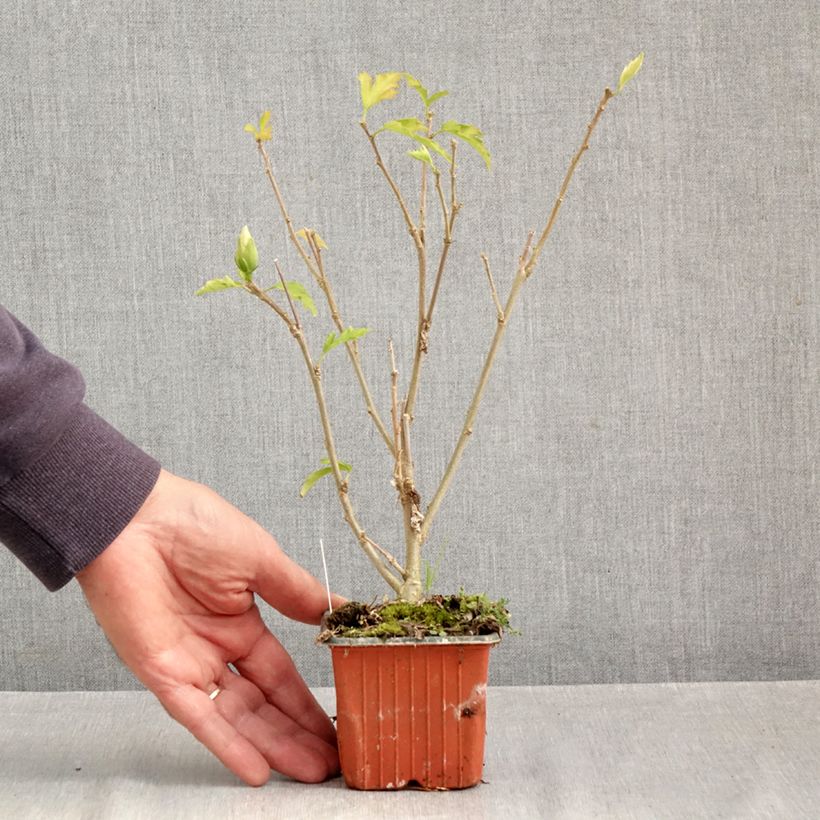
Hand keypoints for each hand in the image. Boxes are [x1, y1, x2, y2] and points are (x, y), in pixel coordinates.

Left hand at [76, 468, 344, 785]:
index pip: (281, 674)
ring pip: (238, 716)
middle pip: (264, 703)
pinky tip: (257, 769)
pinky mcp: (162, 673)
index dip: (308, 700)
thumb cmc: (195, 525)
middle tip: (335, 762)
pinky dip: (226, 743)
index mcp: (241, 622)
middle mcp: (217, 650)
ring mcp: (190, 665)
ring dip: (273, 745)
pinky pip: (199, 716)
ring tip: (312, 771)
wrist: (136, 517)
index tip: (339, 722)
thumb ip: (298, 592)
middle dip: (298, 733)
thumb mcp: (261, 558)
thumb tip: (339, 609)